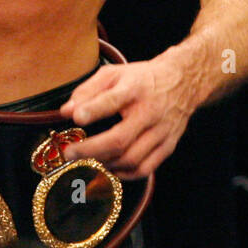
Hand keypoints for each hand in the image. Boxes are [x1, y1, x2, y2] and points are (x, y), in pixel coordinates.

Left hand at [60, 56, 193, 179]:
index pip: (113, 100)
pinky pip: (145, 168)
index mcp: (134, 88)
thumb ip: (88, 91)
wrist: (182, 83)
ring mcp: (161, 132)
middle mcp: (150, 112)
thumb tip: (66, 112)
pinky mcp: (168, 146)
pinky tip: (110, 168)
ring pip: (131, 159)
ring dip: (105, 163)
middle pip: (120, 139)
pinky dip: (124, 174)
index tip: (75, 118)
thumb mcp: (113, 73)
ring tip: (86, 160)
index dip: (93, 110)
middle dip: (91, 149)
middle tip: (70, 152)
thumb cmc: (140, 79)